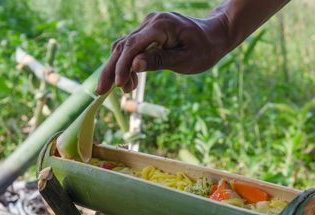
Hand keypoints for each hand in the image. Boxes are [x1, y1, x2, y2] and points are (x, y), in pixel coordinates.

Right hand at [96, 12, 228, 93]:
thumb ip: (159, 61)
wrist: (214, 35)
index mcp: (161, 26)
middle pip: (123, 46)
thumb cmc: (204, 49)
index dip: (122, 66)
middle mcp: (151, 22)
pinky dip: (127, 64)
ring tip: (122, 90)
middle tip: (100, 92)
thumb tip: (134, 66)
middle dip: (110, 69)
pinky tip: (129, 81)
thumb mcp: (185, 60)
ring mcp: (148, 26)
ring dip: (118, 69)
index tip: (118, 86)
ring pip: (124, 47)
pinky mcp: (148, 32)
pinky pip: (131, 47)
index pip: (132, 46)